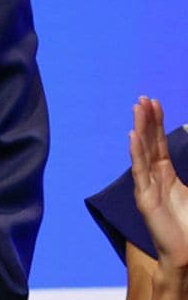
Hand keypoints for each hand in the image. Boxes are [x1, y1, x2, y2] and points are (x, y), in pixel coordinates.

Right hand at [131, 96, 187, 271]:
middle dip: (146, 121)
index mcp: (168, 177)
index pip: (159, 144)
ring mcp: (148, 189)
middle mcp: (155, 180)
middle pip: (149, 144)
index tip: (154, 102)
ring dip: (140, 130)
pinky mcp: (145, 200)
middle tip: (143, 99)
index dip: (156, 123)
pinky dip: (135, 153)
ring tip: (137, 109)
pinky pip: (139, 172)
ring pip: (142, 154)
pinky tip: (132, 136)